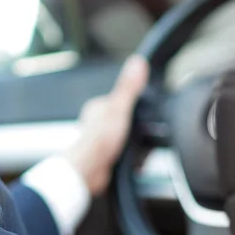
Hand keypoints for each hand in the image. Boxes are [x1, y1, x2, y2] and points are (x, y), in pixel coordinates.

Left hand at [65, 55, 148, 196]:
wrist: (88, 172)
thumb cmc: (98, 141)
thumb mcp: (118, 109)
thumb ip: (128, 87)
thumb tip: (137, 63)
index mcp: (99, 107)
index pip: (125, 101)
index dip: (139, 109)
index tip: (146, 117)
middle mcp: (99, 122)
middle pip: (130, 122)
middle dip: (139, 133)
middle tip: (140, 139)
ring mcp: (102, 140)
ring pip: (130, 140)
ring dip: (137, 148)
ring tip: (136, 152)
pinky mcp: (106, 157)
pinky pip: (128, 155)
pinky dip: (134, 161)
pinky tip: (134, 163)